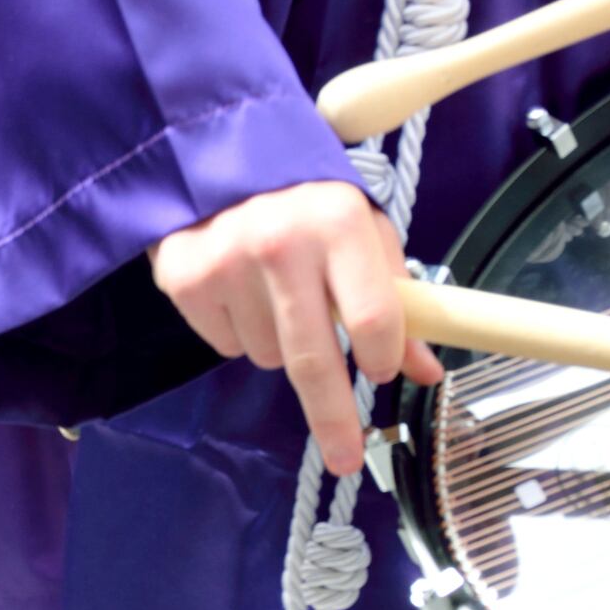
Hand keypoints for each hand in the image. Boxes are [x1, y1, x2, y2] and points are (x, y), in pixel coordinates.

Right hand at [148, 181, 444, 476]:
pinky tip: (237, 289)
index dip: (380, 358)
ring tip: (272, 294)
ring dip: (278, 345)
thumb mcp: (358, 228)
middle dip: (333, 418)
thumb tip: (425, 370)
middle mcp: (280, 244)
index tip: (377, 373)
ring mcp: (225, 264)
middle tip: (346, 459)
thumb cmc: (302, 195)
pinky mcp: (183, 280)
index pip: (373, 317)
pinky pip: (226, 344)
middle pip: (314, 360)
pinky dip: (238, 331)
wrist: (207, 149)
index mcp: (338, 223)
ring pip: (267, 356)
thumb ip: (393, 296)